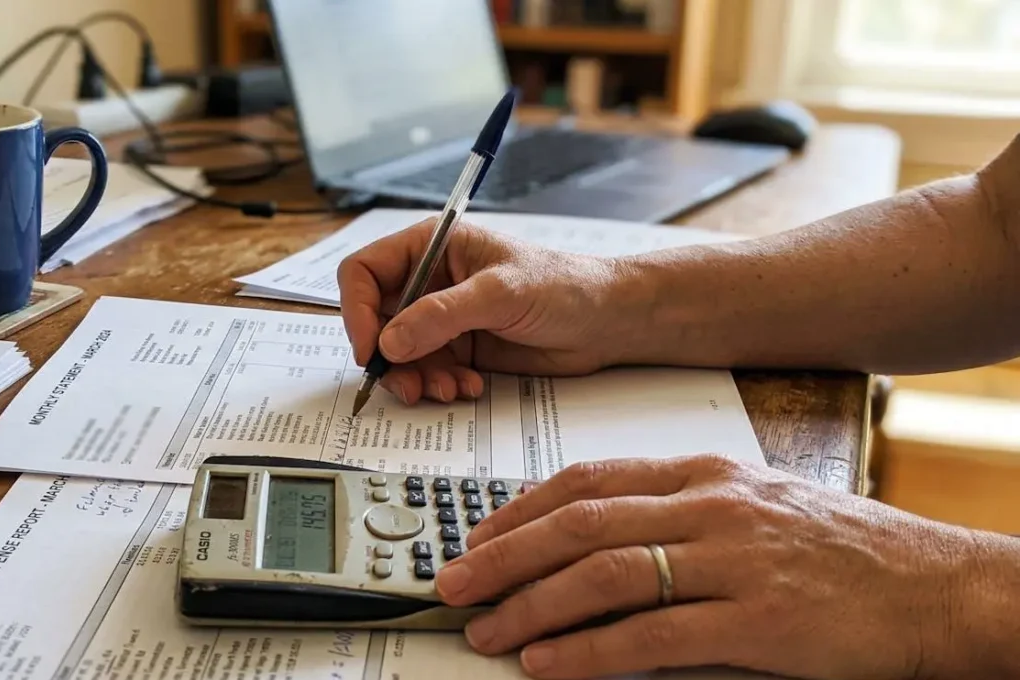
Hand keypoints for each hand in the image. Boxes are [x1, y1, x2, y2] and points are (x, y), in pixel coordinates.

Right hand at [337, 219, 624, 404]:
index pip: (364, 271)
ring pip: (399, 353)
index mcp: (431, 246)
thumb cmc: (563, 286)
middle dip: (389, 356)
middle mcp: (429, 280)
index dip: (356, 310)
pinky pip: (426, 372)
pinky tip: (469, 387)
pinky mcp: (459, 348)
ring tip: (449, 390)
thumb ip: (442, 316)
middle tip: (408, 384)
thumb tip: (390, 341)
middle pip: (376, 320)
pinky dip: (439, 385)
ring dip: (416, 378)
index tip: (370, 349)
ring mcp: (442, 317)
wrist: (606, 322)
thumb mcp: (500, 293)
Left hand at [434, 454, 1017, 679]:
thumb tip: (588, 547)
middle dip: (503, 555)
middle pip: (579, 524)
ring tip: (486, 629)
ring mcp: (735, 561)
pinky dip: (589, 653)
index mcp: (704, 474)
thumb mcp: (751, 508)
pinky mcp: (759, 621)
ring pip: (604, 575)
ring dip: (532, 606)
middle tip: (452, 581)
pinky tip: (549, 665)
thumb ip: (673, 516)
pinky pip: (652, 638)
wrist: (935, 586)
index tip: (475, 536)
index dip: (519, 510)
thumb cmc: (841, 550)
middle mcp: (710, 507)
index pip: (587, 479)